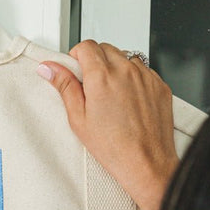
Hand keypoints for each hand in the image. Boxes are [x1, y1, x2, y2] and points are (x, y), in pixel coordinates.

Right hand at [37, 40, 178, 209]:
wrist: (146, 163)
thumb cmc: (114, 148)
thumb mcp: (79, 119)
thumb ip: (65, 87)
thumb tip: (50, 68)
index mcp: (102, 77)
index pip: (86, 46)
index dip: (77, 56)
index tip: (77, 70)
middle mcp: (126, 71)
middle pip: (105, 49)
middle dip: (96, 61)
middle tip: (92, 86)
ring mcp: (145, 76)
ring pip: (125, 57)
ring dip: (116, 68)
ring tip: (112, 95)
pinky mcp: (159, 85)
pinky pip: (143, 70)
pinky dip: (134, 78)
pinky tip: (129, 100)